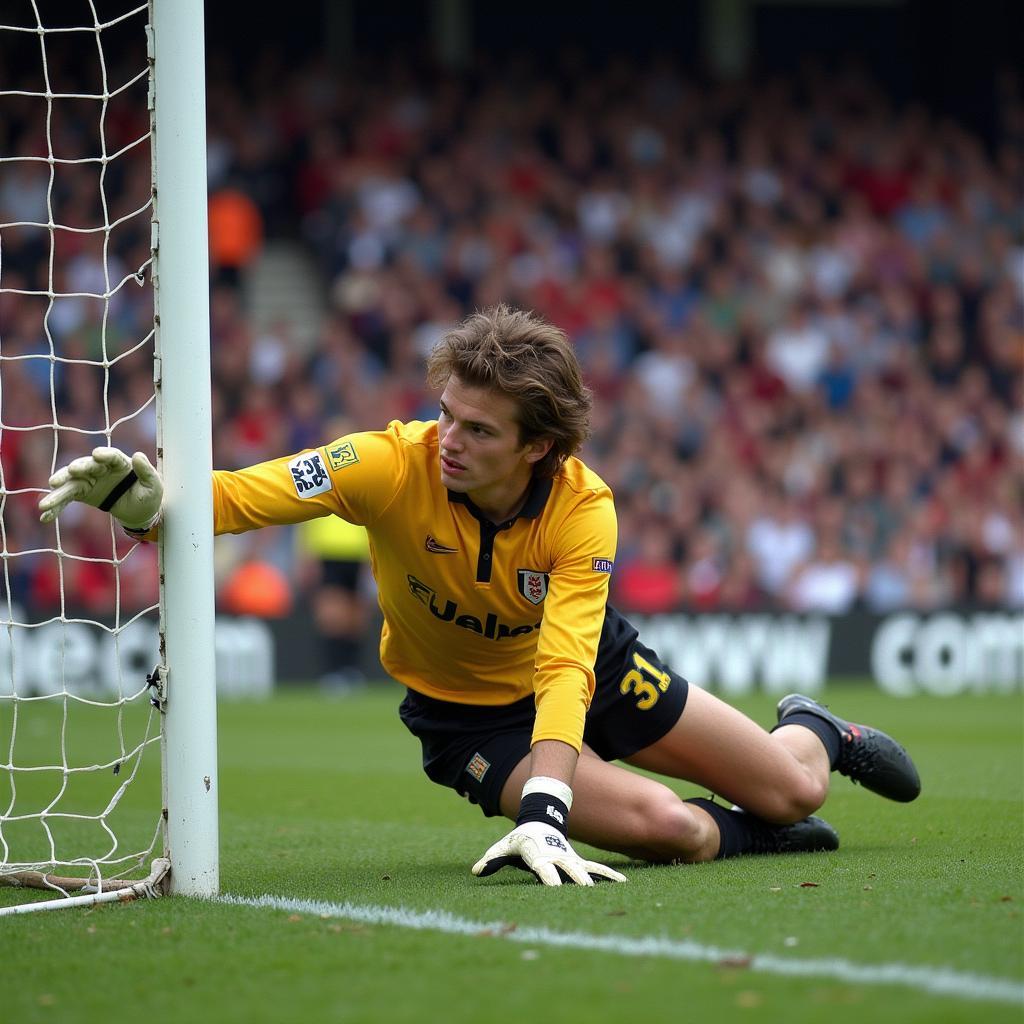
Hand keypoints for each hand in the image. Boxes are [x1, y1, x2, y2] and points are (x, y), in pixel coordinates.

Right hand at [38, 447, 162, 530]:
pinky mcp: (82, 493)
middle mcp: (101, 468)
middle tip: (71, 471)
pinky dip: (56, 507)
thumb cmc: (148, 494)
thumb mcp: (154, 486)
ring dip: (58, 492)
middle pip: (87, 466)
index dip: (105, 455)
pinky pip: (67, 499)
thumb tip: (139, 455)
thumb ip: (147, 471)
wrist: (140, 510)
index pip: (112, 456)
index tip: (97, 455)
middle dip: (78, 468)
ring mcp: (89, 480)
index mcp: (120, 463)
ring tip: (44, 504)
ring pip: (71, 483)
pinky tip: (46, 517)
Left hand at [472, 821, 627, 886]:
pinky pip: (596, 869)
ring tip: (616, 887)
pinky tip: (623, 883)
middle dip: (578, 881)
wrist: (542, 819)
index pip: (544, 870)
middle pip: (570, 871)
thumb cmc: (521, 837)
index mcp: (540, 856)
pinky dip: (608, 875)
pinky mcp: (579, 862)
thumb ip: (493, 858)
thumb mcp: (505, 846)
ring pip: (586, 870)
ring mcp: (570, 860)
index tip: (555, 888)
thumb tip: (476, 870)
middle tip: (587, 892)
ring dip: (598, 879)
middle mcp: (558, 858)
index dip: (549, 878)